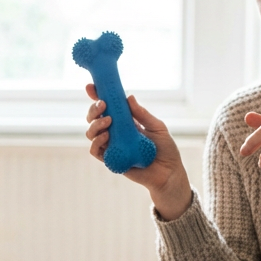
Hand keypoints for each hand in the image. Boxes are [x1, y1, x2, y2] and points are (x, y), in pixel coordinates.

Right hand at [85, 83, 191, 219]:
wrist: (169, 173)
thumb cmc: (165, 149)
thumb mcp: (157, 127)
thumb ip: (142, 114)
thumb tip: (129, 97)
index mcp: (125, 122)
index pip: (108, 108)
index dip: (97, 97)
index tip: (91, 87)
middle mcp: (115, 133)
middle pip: (94, 119)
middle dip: (94, 110)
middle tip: (103, 105)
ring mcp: (111, 146)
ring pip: (91, 133)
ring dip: (95, 124)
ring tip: (108, 121)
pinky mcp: (110, 160)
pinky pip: (95, 150)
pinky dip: (97, 142)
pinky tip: (106, 136)